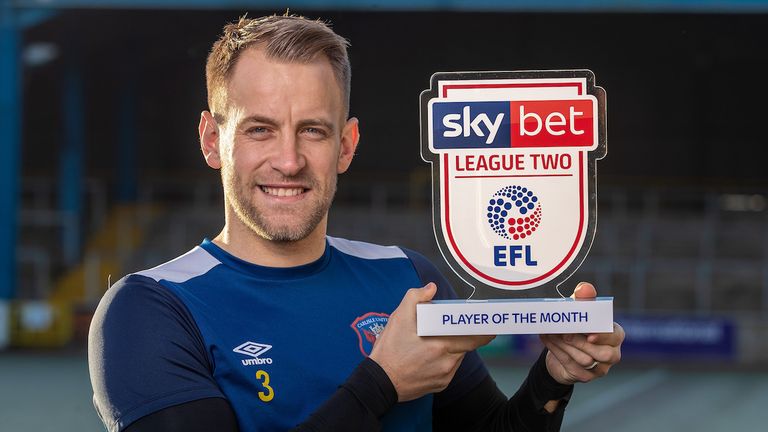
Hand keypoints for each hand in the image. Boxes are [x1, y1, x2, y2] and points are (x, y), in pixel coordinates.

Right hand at [369, 283, 494, 401]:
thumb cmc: (389, 350)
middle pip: (466, 346)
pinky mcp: (440, 386)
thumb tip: (431, 288)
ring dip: (452, 347)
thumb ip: (415, 298)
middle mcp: (447, 362)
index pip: (474, 337)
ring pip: (457, 357)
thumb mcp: (398, 318)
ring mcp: (445, 376)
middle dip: (464, 335)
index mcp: (441, 344)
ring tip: (433, 341)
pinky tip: (429, 356)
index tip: (493, 325)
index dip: (485, 331)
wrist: (379, 382)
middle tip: (455, 328)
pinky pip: (450, 369)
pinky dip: (445, 360)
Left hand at [539, 282, 623, 384]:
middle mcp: (612, 353)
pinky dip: (556, 351)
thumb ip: (583, 298)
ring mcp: (599, 368)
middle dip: (580, 342)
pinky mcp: (584, 377)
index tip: (589, 334)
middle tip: (564, 332)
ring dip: (565, 346)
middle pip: (603, 354)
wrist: (561, 346)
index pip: (615, 336)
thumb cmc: (576, 324)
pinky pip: (571, 366)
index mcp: (615, 334)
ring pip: (585, 360)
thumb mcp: (579, 309)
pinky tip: (546, 338)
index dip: (603, 336)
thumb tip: (585, 288)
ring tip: (551, 333)